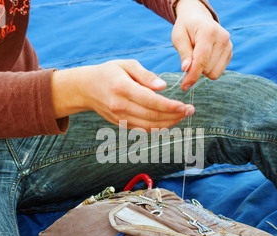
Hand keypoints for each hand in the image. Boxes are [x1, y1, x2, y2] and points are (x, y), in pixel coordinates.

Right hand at [52, 59, 194, 129]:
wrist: (86, 88)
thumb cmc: (109, 72)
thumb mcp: (126, 65)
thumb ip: (146, 75)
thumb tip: (163, 87)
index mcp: (122, 88)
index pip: (151, 101)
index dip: (170, 106)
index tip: (185, 105)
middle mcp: (120, 106)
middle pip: (152, 116)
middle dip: (174, 115)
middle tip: (190, 110)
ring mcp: (120, 118)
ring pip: (149, 126)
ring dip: (169, 123)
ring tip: (183, 116)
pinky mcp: (120, 124)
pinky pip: (142, 130)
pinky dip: (158, 128)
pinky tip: (169, 122)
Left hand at [172, 0, 232, 89]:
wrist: (198, 18)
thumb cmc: (186, 28)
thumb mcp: (178, 38)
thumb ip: (184, 53)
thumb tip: (186, 69)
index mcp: (208, 31)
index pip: (201, 60)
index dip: (192, 75)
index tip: (184, 86)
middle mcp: (222, 38)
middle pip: (207, 69)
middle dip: (195, 69)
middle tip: (189, 57)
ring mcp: (229, 45)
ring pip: (214, 73)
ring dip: (202, 70)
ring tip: (197, 56)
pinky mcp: (230, 52)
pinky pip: (218, 72)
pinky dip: (209, 69)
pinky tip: (205, 58)